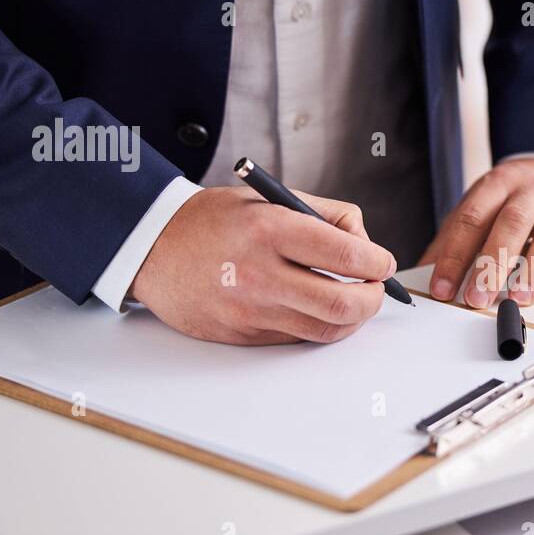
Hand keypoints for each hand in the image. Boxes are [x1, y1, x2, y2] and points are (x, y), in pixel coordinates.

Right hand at [130, 186, 396, 343]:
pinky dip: (316, 326)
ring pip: (325, 330)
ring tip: (352, 300)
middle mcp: (260, 273)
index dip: (378, 262)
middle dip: (373, 299)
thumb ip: (324, 214)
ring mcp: (249, 310)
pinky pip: (296, 338)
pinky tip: (315, 308)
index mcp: (270, 229)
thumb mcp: (268, 196)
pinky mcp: (241, 335)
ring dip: (351, 318)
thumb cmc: (214, 219)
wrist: (151, 248)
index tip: (382, 261)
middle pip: (343, 304)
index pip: (348, 256)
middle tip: (375, 288)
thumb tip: (366, 242)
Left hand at [419, 157, 533, 307]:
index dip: (455, 255)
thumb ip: (457, 236)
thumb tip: (426, 272)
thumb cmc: (522, 196)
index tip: (443, 288)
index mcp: (500, 181)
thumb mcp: (486, 204)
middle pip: (512, 222)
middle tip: (478, 298)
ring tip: (520, 298)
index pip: (472, 218)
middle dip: (493, 263)